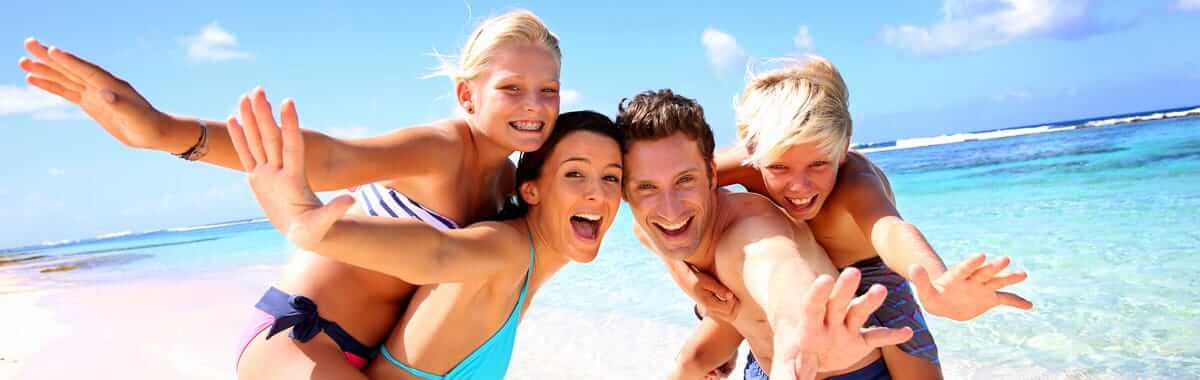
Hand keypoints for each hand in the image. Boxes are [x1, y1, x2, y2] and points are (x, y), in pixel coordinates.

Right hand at [18, 38, 172, 149]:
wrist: (154, 133)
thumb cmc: (148, 124)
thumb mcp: (135, 117)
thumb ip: (120, 105)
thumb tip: (104, 94)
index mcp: (111, 84)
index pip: (86, 70)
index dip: (69, 61)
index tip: (51, 50)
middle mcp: (100, 84)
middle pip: (70, 68)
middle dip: (49, 57)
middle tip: (28, 43)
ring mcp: (94, 92)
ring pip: (64, 78)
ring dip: (44, 69)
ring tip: (22, 61)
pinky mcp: (90, 102)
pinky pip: (66, 91)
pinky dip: (50, 85)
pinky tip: (34, 78)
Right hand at [226, 90, 354, 248]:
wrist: (307, 233)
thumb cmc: (316, 231)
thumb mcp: (324, 223)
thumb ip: (335, 210)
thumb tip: (352, 200)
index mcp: (295, 179)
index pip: (292, 147)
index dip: (290, 126)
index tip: (288, 103)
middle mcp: (282, 171)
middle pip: (271, 138)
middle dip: (265, 115)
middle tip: (259, 90)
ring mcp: (269, 173)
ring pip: (258, 142)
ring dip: (251, 120)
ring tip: (245, 96)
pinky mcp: (259, 179)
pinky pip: (247, 155)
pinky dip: (240, 139)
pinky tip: (233, 119)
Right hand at [692, 269, 738, 320]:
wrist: (686, 282)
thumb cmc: (697, 279)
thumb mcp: (707, 282)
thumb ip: (719, 289)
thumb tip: (731, 296)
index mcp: (709, 304)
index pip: (728, 309)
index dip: (734, 301)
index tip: (731, 292)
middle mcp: (710, 311)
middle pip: (732, 316)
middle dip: (737, 306)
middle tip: (733, 295)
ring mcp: (712, 312)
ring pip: (731, 317)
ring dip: (735, 308)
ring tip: (731, 296)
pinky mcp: (713, 310)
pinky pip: (727, 315)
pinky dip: (732, 309)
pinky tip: (729, 298)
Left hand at [772, 268, 913, 379]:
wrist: (806, 355)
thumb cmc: (793, 357)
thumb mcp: (786, 364)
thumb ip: (788, 373)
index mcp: (809, 326)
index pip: (813, 307)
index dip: (818, 294)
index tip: (825, 279)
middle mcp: (830, 322)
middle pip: (837, 303)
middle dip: (844, 289)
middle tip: (853, 272)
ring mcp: (846, 330)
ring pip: (858, 312)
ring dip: (869, 302)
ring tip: (881, 290)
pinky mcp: (860, 341)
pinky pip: (877, 337)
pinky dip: (891, 336)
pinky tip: (907, 332)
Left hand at [910, 253, 1033, 320]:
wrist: (944, 303)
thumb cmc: (933, 296)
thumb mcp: (925, 291)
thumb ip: (921, 280)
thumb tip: (912, 268)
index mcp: (957, 277)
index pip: (965, 268)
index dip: (972, 263)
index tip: (981, 255)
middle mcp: (973, 280)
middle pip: (984, 272)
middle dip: (993, 267)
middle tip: (1005, 259)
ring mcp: (983, 288)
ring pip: (998, 282)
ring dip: (1009, 278)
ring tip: (1023, 274)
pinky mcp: (989, 299)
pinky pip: (1005, 300)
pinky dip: (1017, 302)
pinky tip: (1030, 306)